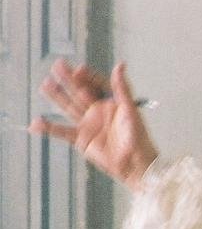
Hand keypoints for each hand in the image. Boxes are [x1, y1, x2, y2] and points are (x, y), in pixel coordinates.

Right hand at [28, 59, 157, 192]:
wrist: (135, 163)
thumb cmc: (138, 137)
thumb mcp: (130, 109)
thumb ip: (122, 88)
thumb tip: (120, 65)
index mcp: (111, 103)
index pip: (96, 85)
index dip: (88, 77)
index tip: (79, 69)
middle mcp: (97, 112)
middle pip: (80, 92)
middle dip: (69, 80)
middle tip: (58, 65)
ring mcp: (88, 125)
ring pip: (69, 107)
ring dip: (57, 96)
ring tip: (46, 84)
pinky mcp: (81, 139)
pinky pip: (62, 131)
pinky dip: (49, 128)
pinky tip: (36, 122)